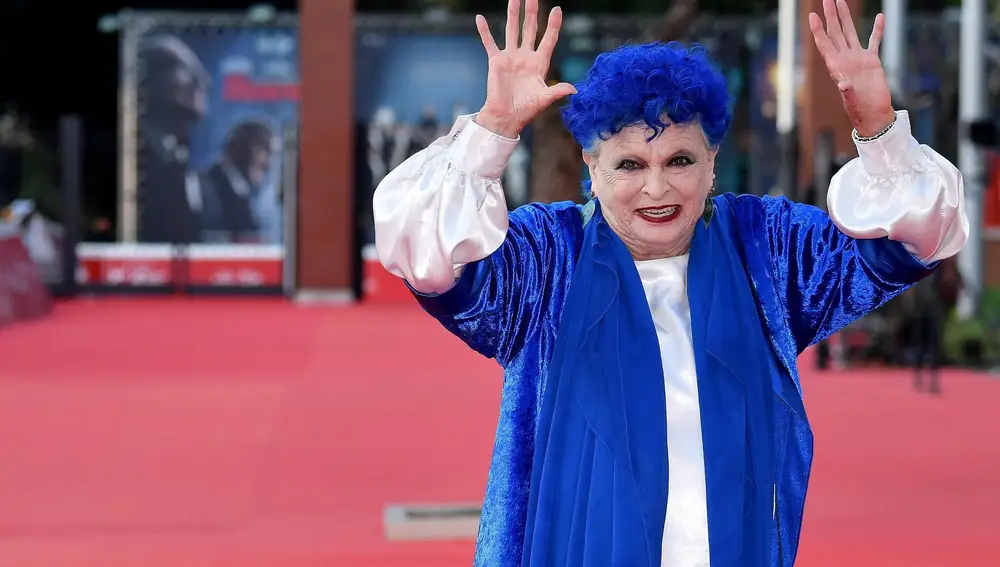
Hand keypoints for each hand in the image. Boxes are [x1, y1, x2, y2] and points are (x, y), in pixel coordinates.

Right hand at [475, 0, 576, 137]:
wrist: (506, 117)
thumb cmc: (526, 110)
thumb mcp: (544, 99)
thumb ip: (558, 91)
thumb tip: (575, 90)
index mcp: (540, 63)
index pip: (548, 39)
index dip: (553, 25)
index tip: (557, 10)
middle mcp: (526, 57)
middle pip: (530, 29)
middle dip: (532, 12)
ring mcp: (511, 57)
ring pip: (512, 30)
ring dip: (513, 14)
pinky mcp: (496, 61)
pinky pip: (489, 43)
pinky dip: (485, 31)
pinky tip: (480, 18)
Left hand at [809, 0, 894, 137]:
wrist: (873, 114)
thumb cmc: (860, 110)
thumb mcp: (852, 100)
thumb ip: (847, 91)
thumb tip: (843, 84)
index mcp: (836, 66)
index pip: (825, 43)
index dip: (818, 30)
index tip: (813, 15)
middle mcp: (844, 59)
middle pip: (835, 32)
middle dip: (830, 16)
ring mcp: (857, 58)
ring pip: (850, 32)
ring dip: (845, 17)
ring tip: (840, 1)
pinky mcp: (871, 61)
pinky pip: (874, 41)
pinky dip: (877, 29)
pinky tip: (879, 17)